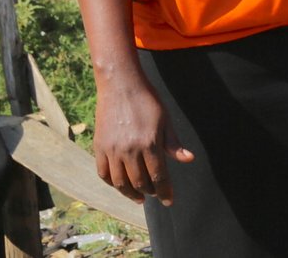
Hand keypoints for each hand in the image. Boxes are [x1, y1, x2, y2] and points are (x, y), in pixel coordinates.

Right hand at [93, 78, 193, 204]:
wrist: (121, 86)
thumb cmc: (148, 102)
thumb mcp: (165, 120)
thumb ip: (173, 144)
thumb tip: (188, 159)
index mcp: (149, 143)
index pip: (159, 176)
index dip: (165, 191)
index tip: (169, 200)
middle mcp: (129, 150)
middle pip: (140, 182)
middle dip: (150, 192)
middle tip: (156, 194)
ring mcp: (112, 150)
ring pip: (120, 182)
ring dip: (131, 193)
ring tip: (140, 196)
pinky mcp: (99, 147)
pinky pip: (104, 173)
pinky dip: (113, 183)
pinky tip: (121, 185)